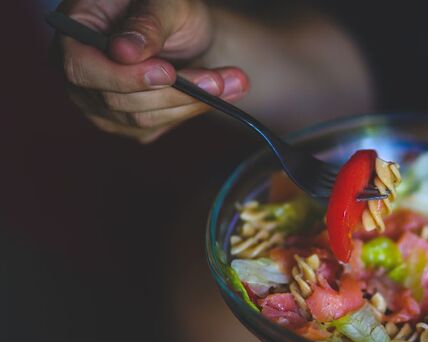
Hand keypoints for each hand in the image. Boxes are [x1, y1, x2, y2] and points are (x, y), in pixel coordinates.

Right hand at [56, 0, 248, 141]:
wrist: (185, 29)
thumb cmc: (168, 7)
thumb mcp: (164, 2)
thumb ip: (147, 24)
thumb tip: (124, 52)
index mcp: (75, 29)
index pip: (80, 67)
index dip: (123, 76)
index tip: (168, 73)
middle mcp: (79, 72)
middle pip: (116, 99)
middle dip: (174, 92)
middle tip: (220, 79)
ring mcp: (99, 101)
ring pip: (142, 119)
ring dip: (193, 102)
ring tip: (234, 81)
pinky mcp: (126, 122)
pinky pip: (158, 125)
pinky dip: (193, 110)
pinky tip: (223, 94)